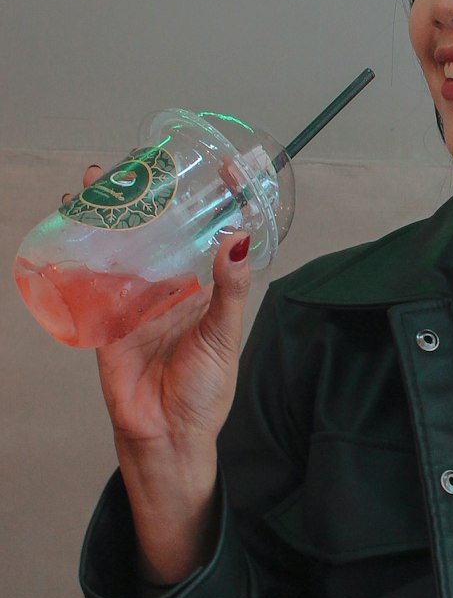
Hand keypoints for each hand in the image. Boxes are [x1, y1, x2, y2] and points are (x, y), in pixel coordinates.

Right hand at [72, 164, 253, 581]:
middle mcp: (171, 287)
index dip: (221, 202)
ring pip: (123, 246)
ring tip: (99, 179)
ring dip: (111, 214)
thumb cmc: (204, 393)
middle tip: (142, 160)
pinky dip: (79, 250)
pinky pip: (91, 277)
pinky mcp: (106, 318)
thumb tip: (237, 239)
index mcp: (206, 290)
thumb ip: (228, 291)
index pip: (215, 234)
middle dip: (151, 196)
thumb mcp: (223, 336)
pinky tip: (70, 225)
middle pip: (162, 231)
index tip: (226, 168)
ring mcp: (137, 300)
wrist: (167, 437)